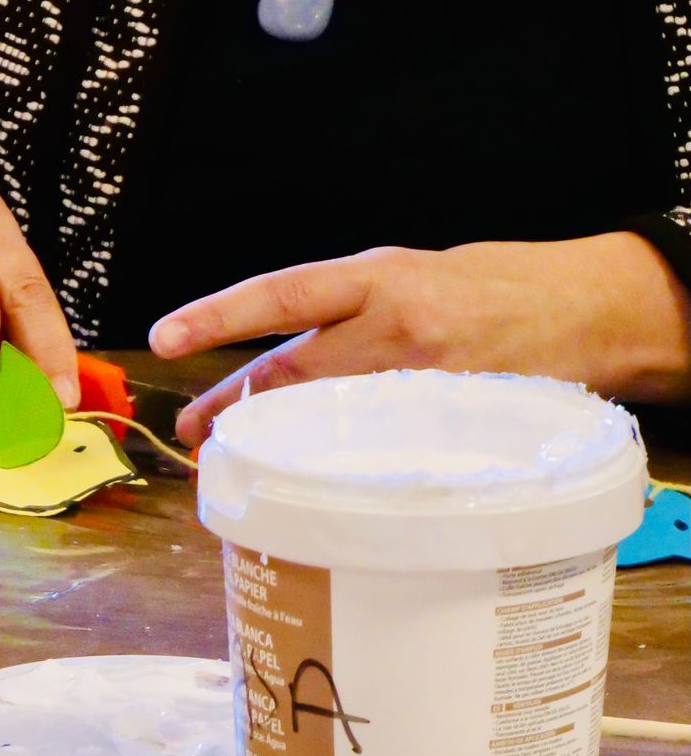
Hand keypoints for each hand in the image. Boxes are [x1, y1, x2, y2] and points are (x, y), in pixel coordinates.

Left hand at [150, 233, 690, 446]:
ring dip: (277, 441)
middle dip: (232, 405)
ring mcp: (426, 382)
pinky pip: (380, 452)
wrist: (589, 308)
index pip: (282, 294)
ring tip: (238, 457)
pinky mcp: (452, 425)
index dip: (218, 315)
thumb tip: (273, 362)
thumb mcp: (412, 274)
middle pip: (292, 370)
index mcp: (382, 278)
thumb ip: (345, 311)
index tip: (165, 335)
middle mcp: (397, 328)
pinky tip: (318, 481)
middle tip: (194, 430)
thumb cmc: (492, 288)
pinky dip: (343, 465)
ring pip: (328, 418)